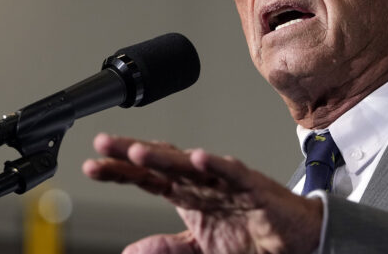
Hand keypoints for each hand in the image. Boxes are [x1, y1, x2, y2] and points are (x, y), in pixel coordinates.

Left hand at [82, 133, 321, 253]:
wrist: (296, 243)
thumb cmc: (252, 239)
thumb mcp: (200, 251)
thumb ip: (169, 248)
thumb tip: (131, 249)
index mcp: (189, 195)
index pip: (148, 179)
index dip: (120, 172)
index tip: (91, 167)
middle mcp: (204, 183)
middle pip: (162, 163)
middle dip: (131, 153)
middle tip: (102, 144)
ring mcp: (228, 182)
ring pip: (192, 164)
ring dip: (165, 157)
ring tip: (137, 152)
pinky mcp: (255, 187)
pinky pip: (234, 172)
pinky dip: (218, 165)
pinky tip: (200, 158)